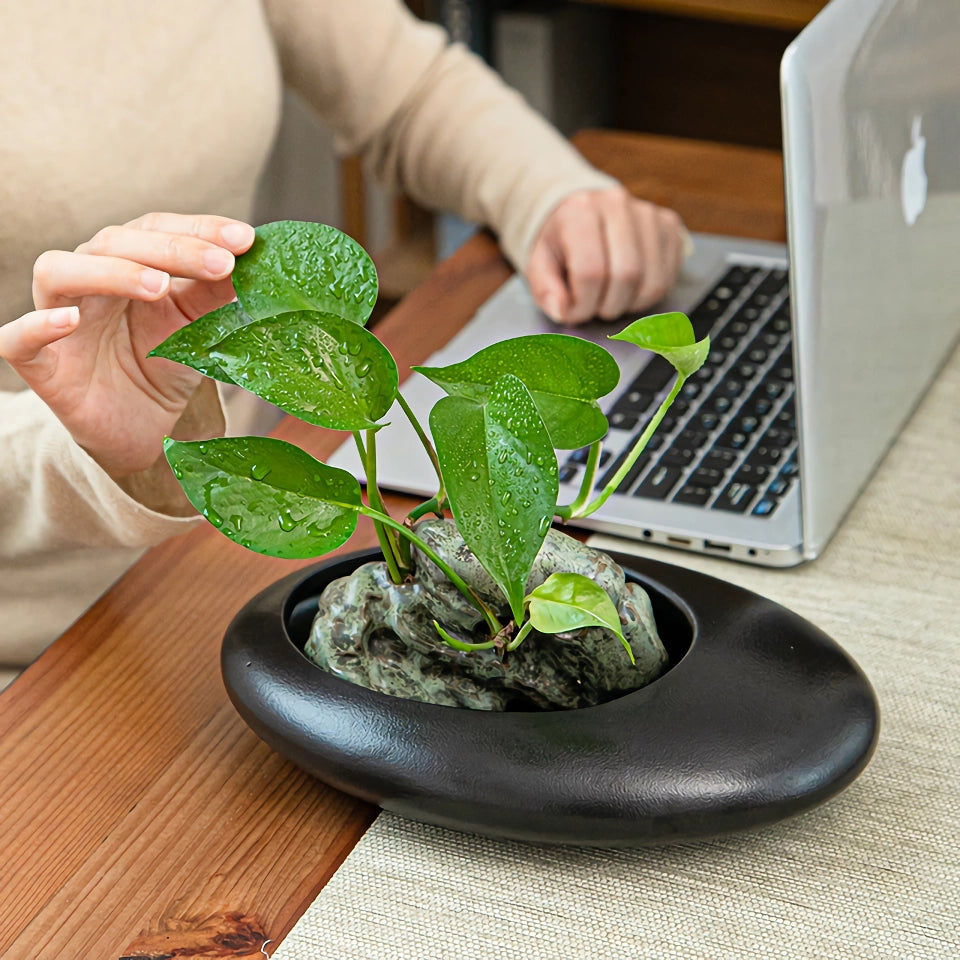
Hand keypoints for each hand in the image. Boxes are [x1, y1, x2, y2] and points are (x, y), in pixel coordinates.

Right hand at [0, 213, 254, 478]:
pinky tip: (70, 322)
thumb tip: (254, 258)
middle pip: (114, 242)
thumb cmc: (165, 368)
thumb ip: (217, 295)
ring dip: (110, 272)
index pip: (156, 229)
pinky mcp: (39, 363)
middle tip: (221, 264)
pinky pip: (18, 338)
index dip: (199, 228)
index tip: (246, 239)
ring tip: (159, 287)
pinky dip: (38, 325)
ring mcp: (59, 317)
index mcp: (129, 264)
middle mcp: (89, 281)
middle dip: (171, 249)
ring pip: (59, 272)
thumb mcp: (200, 328)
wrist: (143, 431)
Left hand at [525, 187, 685, 324]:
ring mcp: (647, 213)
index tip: (573, 312)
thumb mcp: (539, 265)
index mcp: (579, 211)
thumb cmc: (560, 244)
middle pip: (626, 275)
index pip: (591, 271)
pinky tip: (630, 289)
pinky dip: (648, 295)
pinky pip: (668, 277)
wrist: (581, 213)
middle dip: (608, 306)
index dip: (583, 304)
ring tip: (610, 297)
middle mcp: (617, 204)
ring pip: (652, 280)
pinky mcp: (669, 225)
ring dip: (630, 304)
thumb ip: (546, 290)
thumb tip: (562, 311)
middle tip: (594, 306)